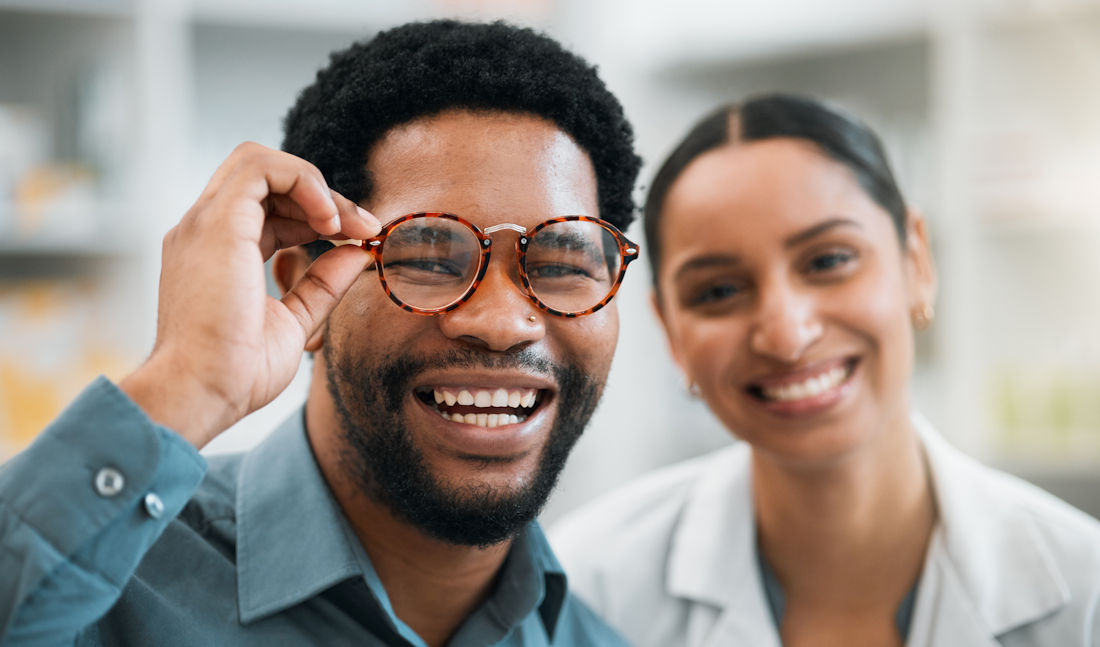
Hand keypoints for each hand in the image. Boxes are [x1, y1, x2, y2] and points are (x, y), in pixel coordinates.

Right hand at [119, 143, 379, 447]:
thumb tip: (359, 254)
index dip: (318, 216)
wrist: (201, 393)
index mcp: (216, 253)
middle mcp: (204, 231)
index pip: (268, 210)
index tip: (359, 242)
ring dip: (314, 185)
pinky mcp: (216, 222)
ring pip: (259, 162)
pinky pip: (260, 167)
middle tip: (365, 229)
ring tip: (345, 225)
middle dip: (323, 197)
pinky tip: (329, 221)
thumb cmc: (237, 373)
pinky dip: (304, 181)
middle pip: (266, 181)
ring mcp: (205, 223)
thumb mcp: (295, 320)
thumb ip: (323, 283)